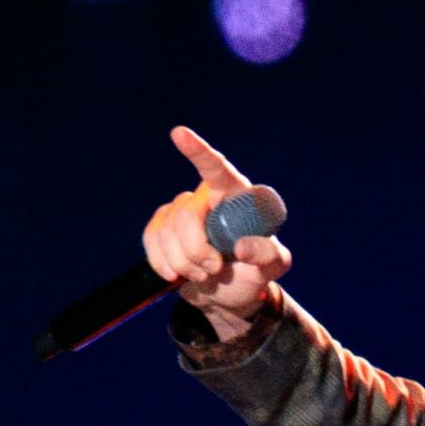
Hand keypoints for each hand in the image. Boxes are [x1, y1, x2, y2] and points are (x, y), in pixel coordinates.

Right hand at [143, 126, 292, 338]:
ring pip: (167, 232)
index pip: (217, 169)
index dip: (198, 152)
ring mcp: (181, 210)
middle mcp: (207, 197)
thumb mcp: (273, 265)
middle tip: (215, 268)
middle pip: (186, 215)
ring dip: (185, 263)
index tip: (179, 134)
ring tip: (205, 273)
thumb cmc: (255, 270)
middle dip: (197, 250)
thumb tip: (241, 246)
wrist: (229, 292)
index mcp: (237, 195)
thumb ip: (266, 254)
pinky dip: (163, 263)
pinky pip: (151, 240)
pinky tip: (178, 274)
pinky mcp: (161, 226)